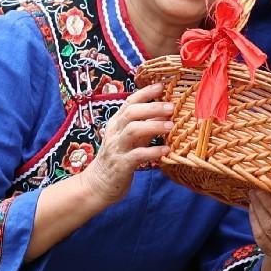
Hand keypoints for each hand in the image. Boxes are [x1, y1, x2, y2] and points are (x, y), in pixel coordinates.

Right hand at [83, 84, 174, 209]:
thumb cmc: (119, 157)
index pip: (130, 102)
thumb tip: (166, 112)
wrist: (98, 184)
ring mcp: (116, 148)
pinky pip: (137, 155)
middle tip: (171, 107)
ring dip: (153, 126)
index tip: (162, 85)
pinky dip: (153, 152)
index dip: (145, 93)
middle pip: (131, 113)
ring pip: (132, 131)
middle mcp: (115, 132)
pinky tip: (166, 150)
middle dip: (152, 107)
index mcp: (117, 123)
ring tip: (171, 126)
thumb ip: (147, 125)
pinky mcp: (121, 165)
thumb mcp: (132, 138)